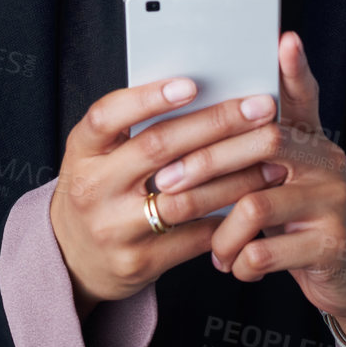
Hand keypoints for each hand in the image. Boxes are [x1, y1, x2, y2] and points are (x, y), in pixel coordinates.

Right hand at [49, 76, 286, 316]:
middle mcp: (94, 188)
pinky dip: (228, 218)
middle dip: (217, 124)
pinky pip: (194, 237)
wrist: (73, 259)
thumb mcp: (98, 156)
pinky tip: (255, 200)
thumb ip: (134, 128)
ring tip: (272, 158)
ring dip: (236, 176)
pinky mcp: (138, 263)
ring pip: (185, 197)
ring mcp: (114, 229)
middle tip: (261, 108)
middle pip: (158, 148)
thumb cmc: (99, 190)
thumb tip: (202, 91)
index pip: (108, 115)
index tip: (192, 83)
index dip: (149, 98)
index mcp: (82, 151)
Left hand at [152, 32, 345, 344]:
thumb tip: (183, 129)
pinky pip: (267, 249)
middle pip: (263, 141)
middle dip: (206, 163)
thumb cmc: (297, 224)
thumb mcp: (278, 184)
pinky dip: (240, 260)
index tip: (284, 39)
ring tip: (212, 249)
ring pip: (257, 202)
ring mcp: (333, 202)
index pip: (303, 96)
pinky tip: (235, 266)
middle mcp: (327, 162)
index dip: (295, 69)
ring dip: (221, 231)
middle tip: (166, 185)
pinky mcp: (332, 245)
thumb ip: (247, 156)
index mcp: (309, 141)